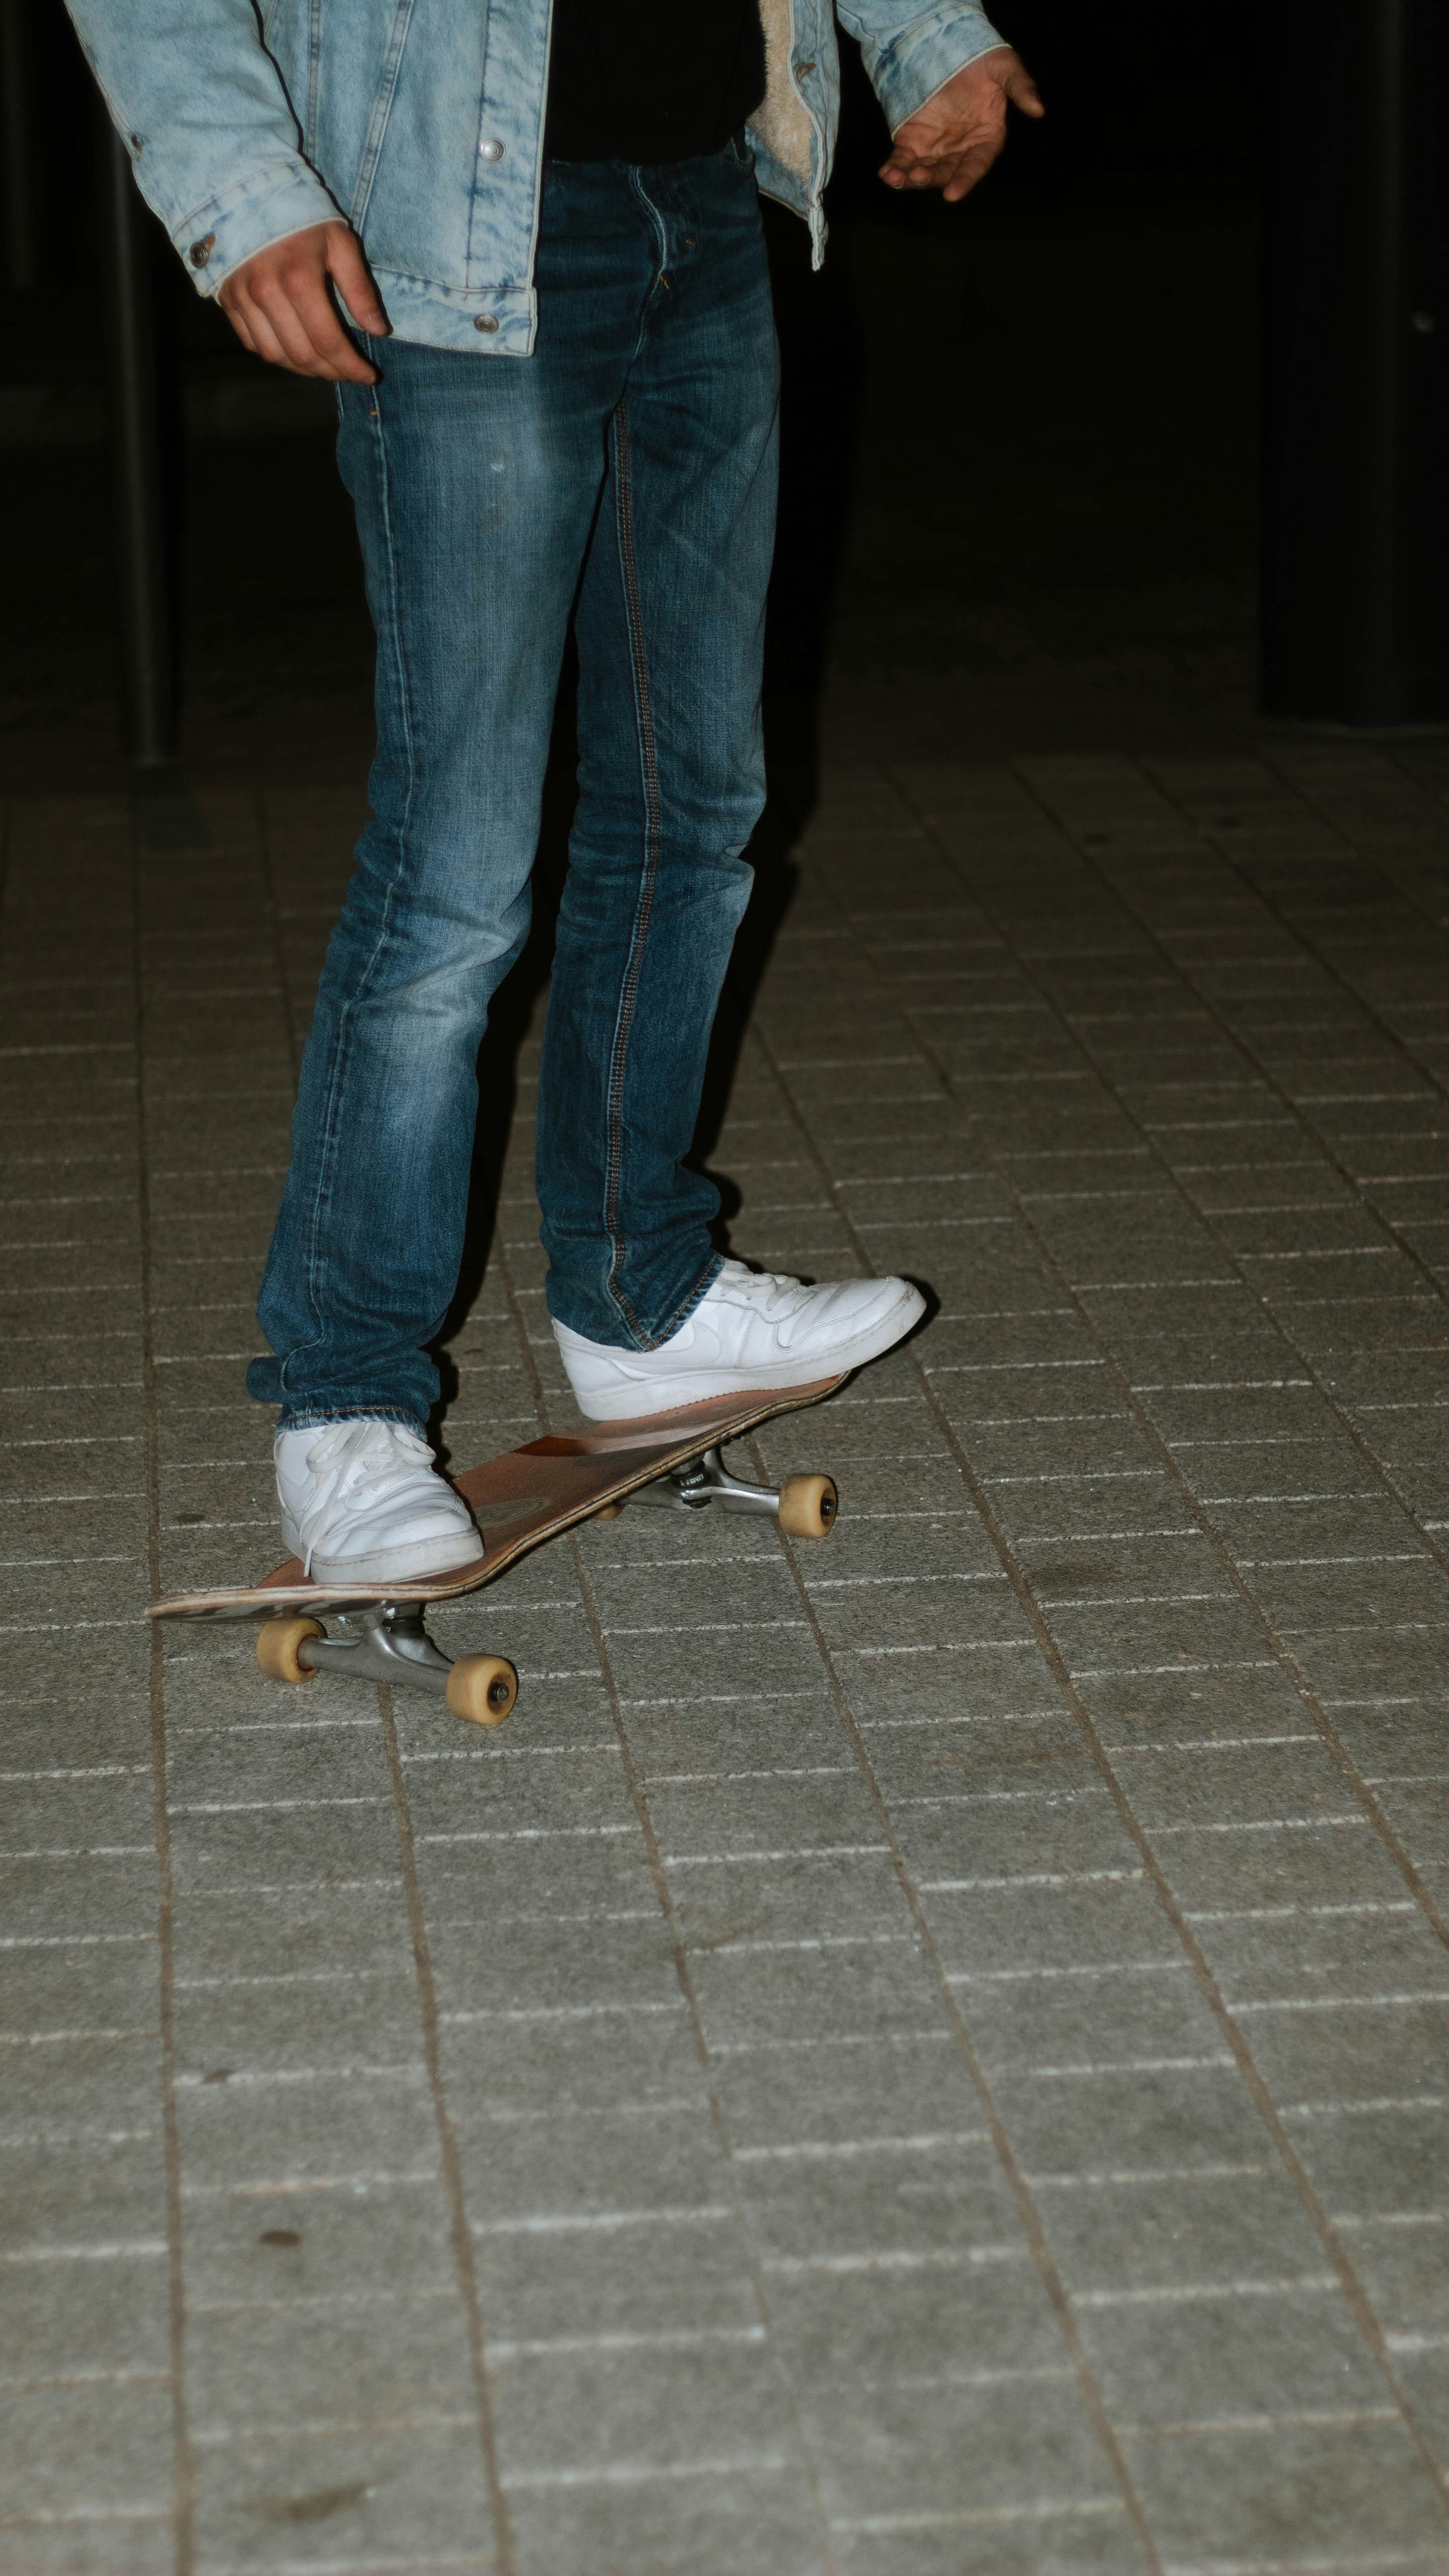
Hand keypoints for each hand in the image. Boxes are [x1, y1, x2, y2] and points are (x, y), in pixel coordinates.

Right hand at [217, 220, 386, 382]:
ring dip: (304, 370)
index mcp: (299, 278)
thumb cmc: (301, 215)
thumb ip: (359, 288)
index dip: (350, 367)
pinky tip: (296, 352)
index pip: (328, 341)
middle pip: (302, 355)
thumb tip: (378, 330)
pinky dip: (277, 355)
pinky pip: (252, 343)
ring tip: (325, 368)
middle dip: (331, 372)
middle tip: (349, 373)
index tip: (368, 376)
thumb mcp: (339, 241)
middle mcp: (266, 293)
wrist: (245, 191)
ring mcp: (242, 298)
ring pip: (276, 355)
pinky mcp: (227, 300)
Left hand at [879, 46, 1042, 202]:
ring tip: (898, 179)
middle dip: (934, 178)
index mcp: (986, 138)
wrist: (951, 45)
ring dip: (911, 178)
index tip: (952, 193)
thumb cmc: (983, 59)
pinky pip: (903, 159)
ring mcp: (937, 146)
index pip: (976, 165)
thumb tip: (1039, 110)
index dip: (965, 180)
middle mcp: (961, 148)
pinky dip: (895, 168)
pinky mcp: (914, 139)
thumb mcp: (1005, 67)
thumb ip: (1020, 88)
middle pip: (948, 171)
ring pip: (924, 170)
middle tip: (920, 178)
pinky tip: (887, 174)